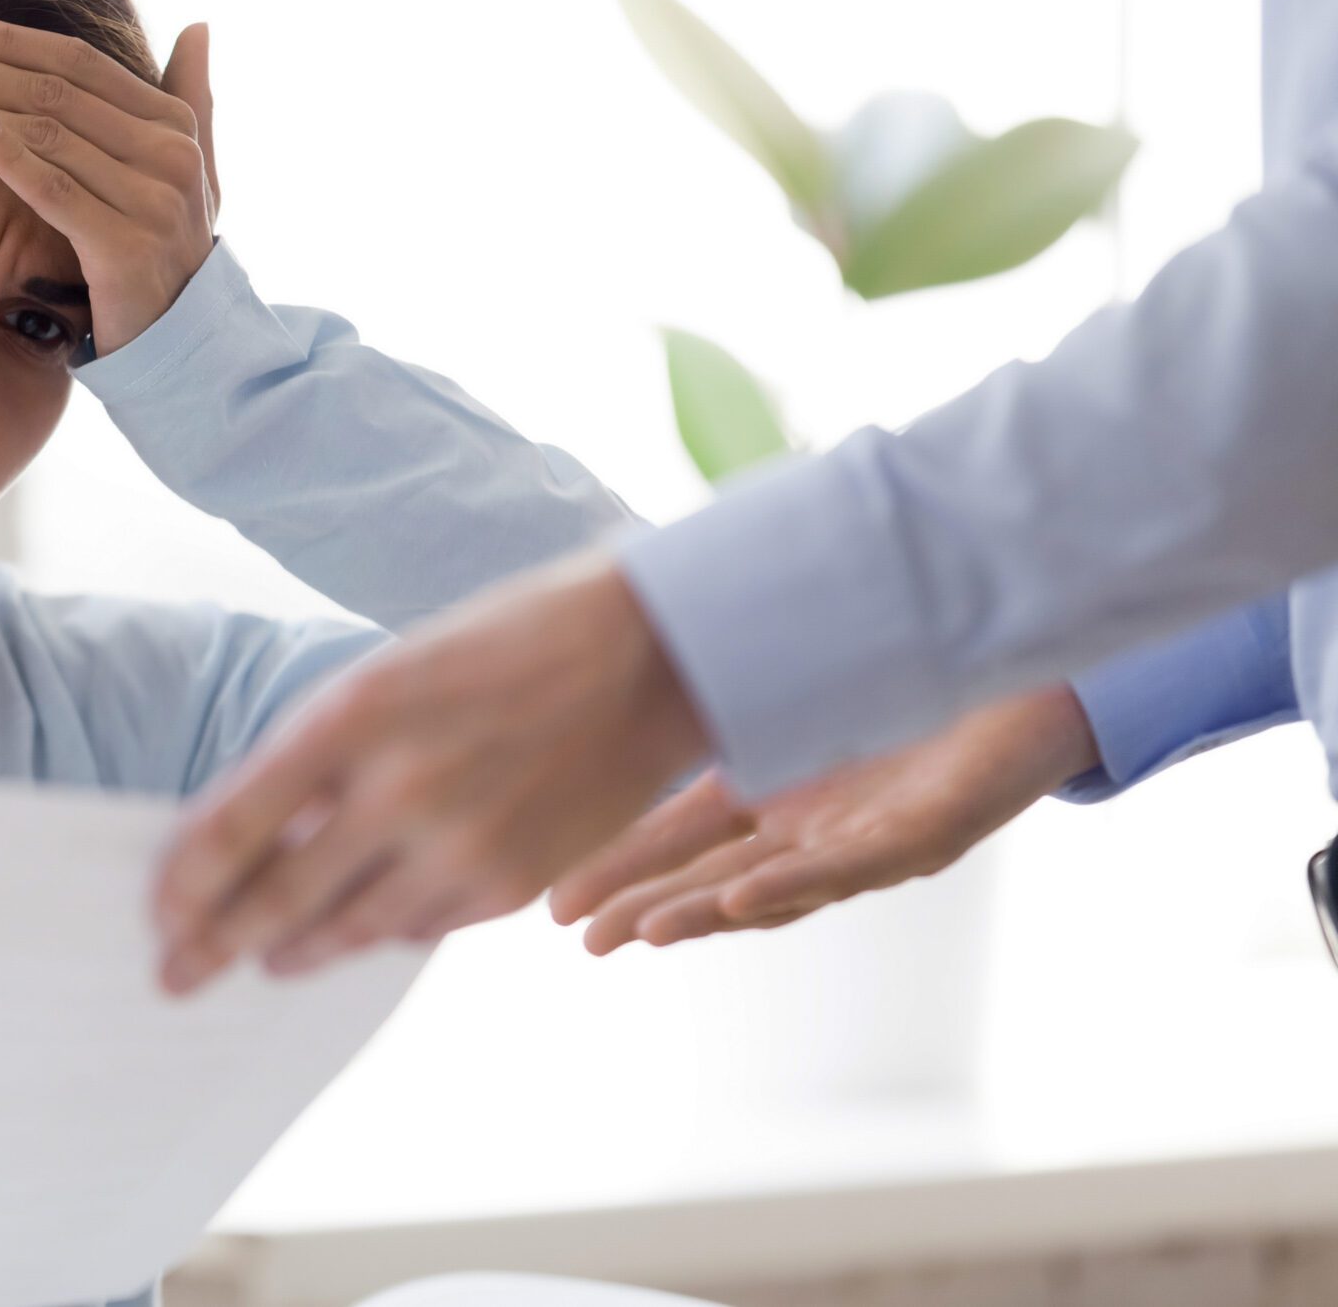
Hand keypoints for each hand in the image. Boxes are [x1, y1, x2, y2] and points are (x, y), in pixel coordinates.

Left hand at [0, 16, 216, 357]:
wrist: (185, 338)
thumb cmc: (167, 248)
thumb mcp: (190, 169)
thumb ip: (192, 97)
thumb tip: (198, 25)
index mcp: (175, 123)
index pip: (79, 63)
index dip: (9, 41)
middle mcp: (169, 153)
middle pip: (52, 92)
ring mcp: (152, 199)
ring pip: (43, 134)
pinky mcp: (125, 245)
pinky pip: (55, 190)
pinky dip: (9, 154)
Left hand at [149, 552, 709, 993]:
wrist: (647, 654)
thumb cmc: (504, 646)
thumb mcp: (392, 676)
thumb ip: (326, 757)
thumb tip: (262, 839)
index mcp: (352, 715)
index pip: (234, 823)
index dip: (186, 880)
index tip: (160, 911)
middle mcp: (398, 787)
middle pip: (275, 895)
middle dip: (213, 944)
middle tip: (175, 975)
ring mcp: (458, 845)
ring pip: (346, 928)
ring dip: (292, 951)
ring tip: (262, 960)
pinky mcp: (511, 885)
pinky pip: (418, 929)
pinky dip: (378, 933)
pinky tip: (356, 933)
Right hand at [548, 683, 1098, 952]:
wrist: (1033, 664)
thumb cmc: (915, 677)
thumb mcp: (800, 682)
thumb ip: (731, 690)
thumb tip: (638, 650)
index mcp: (779, 797)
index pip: (679, 843)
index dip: (617, 872)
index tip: (555, 903)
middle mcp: (818, 830)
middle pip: (714, 879)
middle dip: (647, 910)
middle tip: (583, 938)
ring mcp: (873, 838)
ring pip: (777, 889)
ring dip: (708, 913)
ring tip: (647, 931)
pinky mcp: (930, 833)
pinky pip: (853, 866)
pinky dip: (793, 884)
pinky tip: (738, 895)